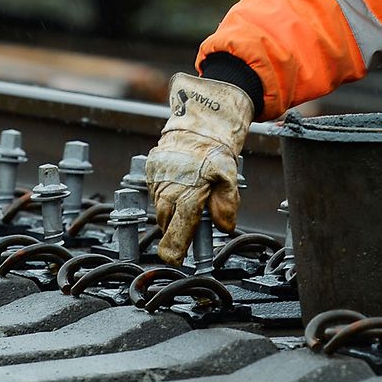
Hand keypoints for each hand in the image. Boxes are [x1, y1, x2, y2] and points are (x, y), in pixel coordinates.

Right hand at [147, 72, 252, 264]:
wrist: (199, 121)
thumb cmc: (215, 150)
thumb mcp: (228, 177)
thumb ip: (226, 204)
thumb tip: (224, 227)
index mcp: (188, 194)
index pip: (178, 230)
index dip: (174, 248)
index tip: (173, 260)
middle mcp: (168, 189)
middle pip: (164, 222)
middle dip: (171, 233)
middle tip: (178, 242)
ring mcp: (158, 179)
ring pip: (158, 208)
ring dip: (167, 216)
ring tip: (180, 215)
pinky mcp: (152, 170)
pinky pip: (154, 192)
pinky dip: (163, 198)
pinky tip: (174, 195)